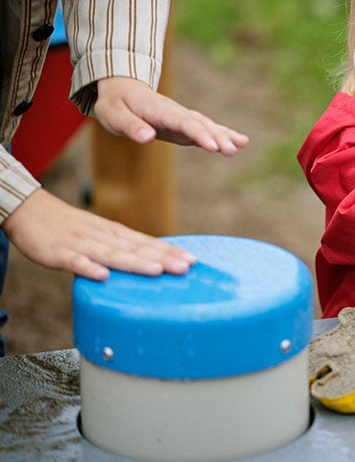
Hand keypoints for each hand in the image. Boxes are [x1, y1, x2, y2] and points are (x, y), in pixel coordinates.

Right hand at [2, 189, 195, 280]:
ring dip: (135, 262)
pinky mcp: (59, 253)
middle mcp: (104, 237)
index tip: (193, 260)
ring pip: (112, 254)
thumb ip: (124, 249)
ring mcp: (82, 245)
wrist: (29, 210)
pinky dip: (88, 268)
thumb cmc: (71, 228)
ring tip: (156, 270)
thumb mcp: (102, 235)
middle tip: (187, 267)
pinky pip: (75, 262)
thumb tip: (152, 262)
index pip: (147, 243)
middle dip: (163, 258)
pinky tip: (102, 276)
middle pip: (137, 249)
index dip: (170, 252)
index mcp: (115, 234)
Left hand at [93, 76, 248, 154]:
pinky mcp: (184, 126)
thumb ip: (130, 126)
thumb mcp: (114, 115)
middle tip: (233, 150)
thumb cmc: (115, 104)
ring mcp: (182, 118)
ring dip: (224, 135)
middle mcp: (176, 112)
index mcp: (159, 110)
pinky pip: (205, 129)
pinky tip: (238, 143)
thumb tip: (147, 137)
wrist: (122, 88)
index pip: (182, 122)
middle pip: (199, 124)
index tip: (212, 146)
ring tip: (242, 144)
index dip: (198, 134)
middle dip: (217, 136)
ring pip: (206, 125)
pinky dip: (222, 135)